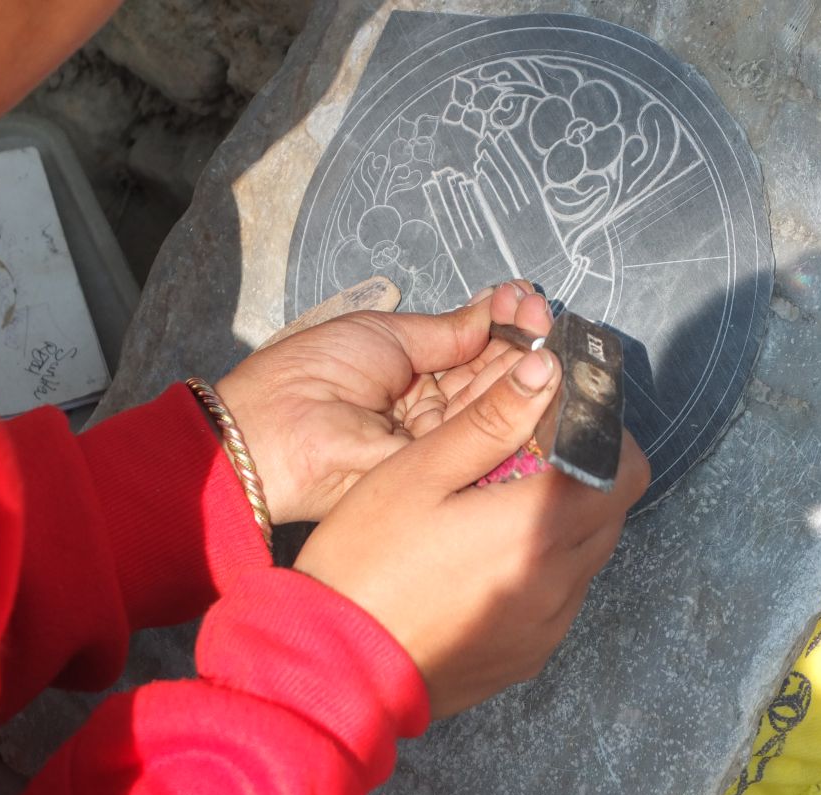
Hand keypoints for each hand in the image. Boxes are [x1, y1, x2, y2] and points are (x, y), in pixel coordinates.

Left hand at [215, 282, 551, 523]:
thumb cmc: (313, 374)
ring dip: (525, 368)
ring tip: (549, 336)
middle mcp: (434, 410)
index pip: (474, 347)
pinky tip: (542, 373)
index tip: (524, 299)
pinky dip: (517, 405)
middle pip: (494, 375)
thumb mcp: (385, 335)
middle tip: (545, 317)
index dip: (504, 322)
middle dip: (522, 341)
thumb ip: (447, 331)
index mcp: (414, 374)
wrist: (272, 433)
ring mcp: (440, 441)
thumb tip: (494, 308)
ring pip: (497, 404)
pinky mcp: (444, 470)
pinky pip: (487, 438)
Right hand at [293, 342, 649, 717]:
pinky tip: (488, 560)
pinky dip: (545, 566)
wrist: (335, 664)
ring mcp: (548, 625)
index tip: (567, 421)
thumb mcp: (419, 472)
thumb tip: (546, 371)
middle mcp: (560, 582)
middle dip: (584, 474)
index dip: (605, 437)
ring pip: (589, 555)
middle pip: (612, 511)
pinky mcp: (530, 655)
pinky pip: (563, 596)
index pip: (624, 471)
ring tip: (500, 509)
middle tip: (526, 456)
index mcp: (538, 528)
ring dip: (564, 521)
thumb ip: (490, 420)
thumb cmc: (368, 560)